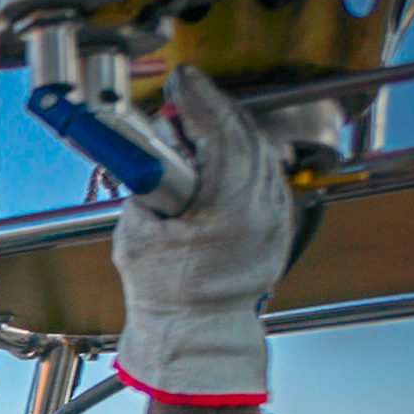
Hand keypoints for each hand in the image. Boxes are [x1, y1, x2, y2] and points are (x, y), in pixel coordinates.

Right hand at [112, 65, 294, 403]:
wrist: (194, 334)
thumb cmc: (165, 296)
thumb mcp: (136, 237)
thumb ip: (143, 188)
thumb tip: (145, 150)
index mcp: (231, 212)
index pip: (223, 135)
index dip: (200, 101)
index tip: (182, 79)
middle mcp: (263, 210)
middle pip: (244, 135)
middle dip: (210, 111)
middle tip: (179, 100)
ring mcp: (276, 215)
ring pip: (257, 150)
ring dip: (224, 132)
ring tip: (189, 132)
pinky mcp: (277, 221)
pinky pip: (263, 171)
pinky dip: (237, 156)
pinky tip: (211, 159)